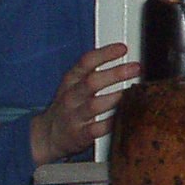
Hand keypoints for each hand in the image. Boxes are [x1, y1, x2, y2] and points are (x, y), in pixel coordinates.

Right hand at [30, 43, 140, 165]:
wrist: (48, 135)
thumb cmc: (68, 106)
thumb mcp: (74, 86)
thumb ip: (93, 72)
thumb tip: (124, 61)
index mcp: (71, 81)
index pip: (86, 62)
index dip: (104, 54)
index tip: (122, 48)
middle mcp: (71, 97)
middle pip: (91, 82)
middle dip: (115, 73)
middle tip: (136, 68)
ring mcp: (74, 116)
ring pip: (94, 105)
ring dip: (116, 98)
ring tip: (133, 92)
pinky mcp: (79, 135)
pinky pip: (97, 129)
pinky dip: (112, 123)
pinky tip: (125, 116)